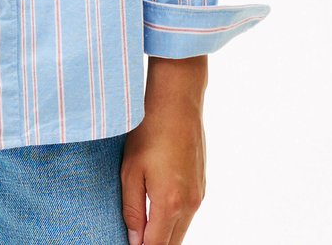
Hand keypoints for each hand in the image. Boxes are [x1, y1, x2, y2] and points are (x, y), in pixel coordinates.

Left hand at [120, 59, 206, 244]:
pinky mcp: (202, 184)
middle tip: (135, 238)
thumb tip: (134, 240)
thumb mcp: (130, 170)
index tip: (129, 244)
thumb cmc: (149, 132)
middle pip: (172, 243)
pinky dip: (174, 218)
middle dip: (154, 244)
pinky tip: (158, 208)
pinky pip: (188, 213)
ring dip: (164, 233)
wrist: (177, 102)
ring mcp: (198, 195)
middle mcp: (189, 204)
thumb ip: (132, 210)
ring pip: (181, 230)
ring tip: (144, 226)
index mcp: (169, 204)